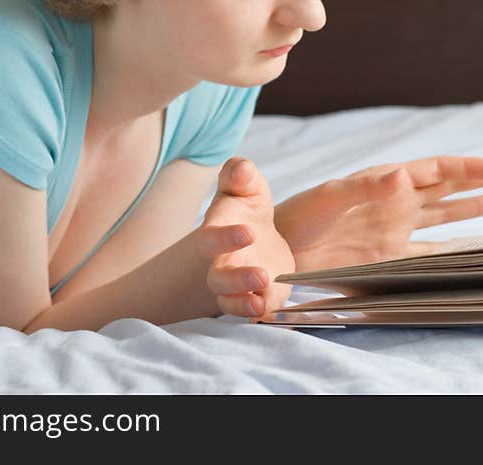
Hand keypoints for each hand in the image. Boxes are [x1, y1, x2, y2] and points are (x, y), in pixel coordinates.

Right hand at [198, 157, 294, 318]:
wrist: (258, 234)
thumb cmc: (248, 206)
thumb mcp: (249, 186)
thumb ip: (241, 175)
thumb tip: (240, 168)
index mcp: (217, 232)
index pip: (212, 238)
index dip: (226, 238)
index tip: (249, 232)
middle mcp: (222, 262)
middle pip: (218, 279)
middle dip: (237, 279)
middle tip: (262, 274)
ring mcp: (237, 284)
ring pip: (230, 301)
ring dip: (244, 303)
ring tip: (261, 301)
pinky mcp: (256, 297)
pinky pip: (251, 312)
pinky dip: (259, 313)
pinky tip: (270, 310)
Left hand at [274, 156, 482, 271]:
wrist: (279, 250)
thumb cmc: (298, 217)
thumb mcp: (330, 197)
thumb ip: (366, 187)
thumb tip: (404, 174)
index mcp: (385, 183)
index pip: (436, 170)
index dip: (469, 167)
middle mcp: (396, 204)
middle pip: (447, 188)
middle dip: (479, 180)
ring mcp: (395, 231)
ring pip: (443, 216)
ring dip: (471, 208)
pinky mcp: (389, 259)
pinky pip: (428, 252)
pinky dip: (451, 251)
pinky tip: (470, 248)